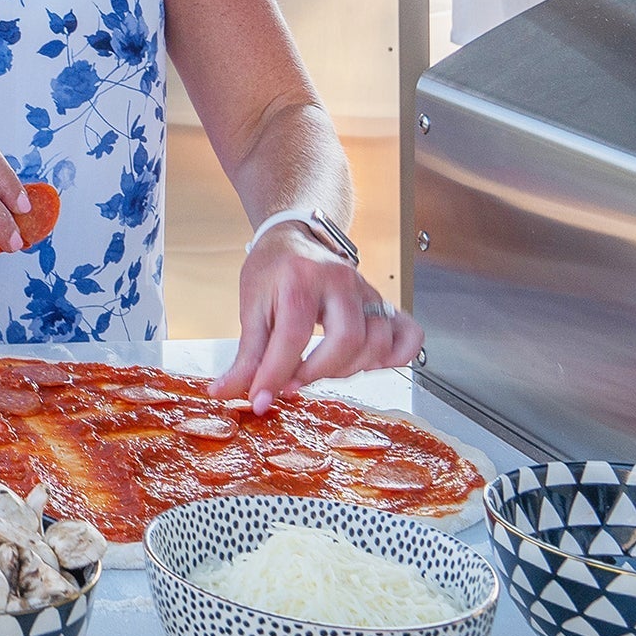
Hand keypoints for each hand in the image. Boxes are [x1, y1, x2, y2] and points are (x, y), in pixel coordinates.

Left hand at [211, 224, 422, 409]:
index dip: (276, 374)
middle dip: (319, 372)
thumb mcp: (250, 307)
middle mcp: (339, 281)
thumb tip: (226, 391)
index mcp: (300, 279)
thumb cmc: (272, 271)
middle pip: (347, 338)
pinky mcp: (383, 302)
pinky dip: (397, 356)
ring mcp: (366, 290)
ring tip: (322, 370)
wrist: (293, 237)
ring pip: (377, 341)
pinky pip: (409, 333)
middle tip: (294, 382)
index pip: (293, 336)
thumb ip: (246, 355)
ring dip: (350, 369)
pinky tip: (369, 364)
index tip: (261, 398)